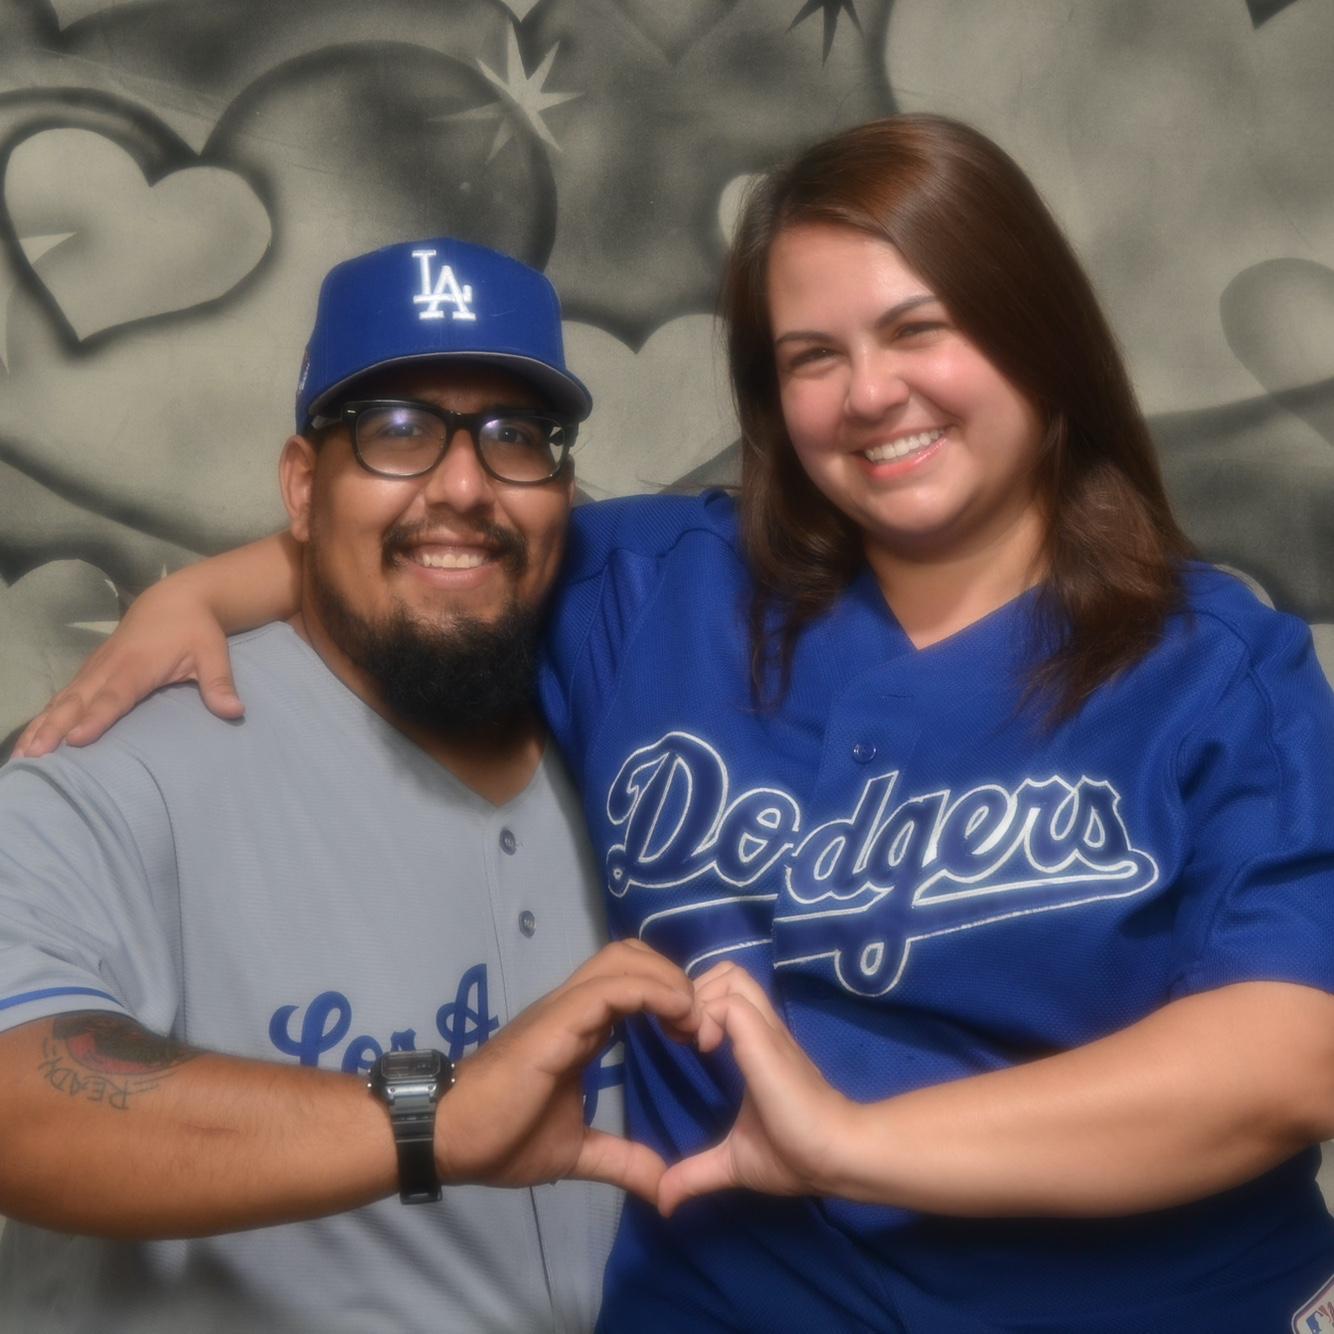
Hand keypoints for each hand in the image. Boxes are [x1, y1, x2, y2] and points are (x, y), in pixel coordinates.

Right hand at [13, 583, 242, 757]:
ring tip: (24, 755)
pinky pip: (63, 697)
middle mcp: (110, 667)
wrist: (175, 598)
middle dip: (55, 727)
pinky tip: (32, 739)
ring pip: (64, 699)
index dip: (96, 718)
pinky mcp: (90, 671)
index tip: (76, 739)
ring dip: (42, 725)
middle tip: (34, 756)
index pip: (115, 696)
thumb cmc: (196, 629)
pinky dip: (45, 716)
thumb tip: (235, 711)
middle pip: (78, 701)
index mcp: (138, 665)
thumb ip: (220, 682)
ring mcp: (95, 668)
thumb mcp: (214, 652)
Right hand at [434, 940, 699, 1204]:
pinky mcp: (558, 1020)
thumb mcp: (574, 1152)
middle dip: (674, 977)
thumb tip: (664, 1186)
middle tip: (698, 1025)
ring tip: (692, 1021)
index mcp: (579, 1027)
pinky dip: (652, 991)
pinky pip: (612, 987)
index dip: (670, 996)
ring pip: (624, 959)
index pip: (631, 981)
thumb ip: (621, 1160)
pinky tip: (677, 1017)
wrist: (448, 1138)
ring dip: (669, 980)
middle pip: (631, 955)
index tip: (697, 1037)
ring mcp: (563, 1008)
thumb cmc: (501, 1139)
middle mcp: (573, 1006)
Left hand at [657, 962, 858, 1216]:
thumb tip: (662, 1203)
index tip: (682, 1044)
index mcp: (755, 1046)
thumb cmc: (793, 1154)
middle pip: (725, 971)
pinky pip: (728, 1002)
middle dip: (694, 993)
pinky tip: (704, 1049)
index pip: (723, 991)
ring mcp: (766, 1029)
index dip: (696, 1007)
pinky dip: (707, 1016)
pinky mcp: (765, 1039)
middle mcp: (761, 1028)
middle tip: (683, 1035)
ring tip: (696, 1039)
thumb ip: (696, 1173)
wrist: (836, 1157)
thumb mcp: (732, 1161)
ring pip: (728, 975)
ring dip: (701, 998)